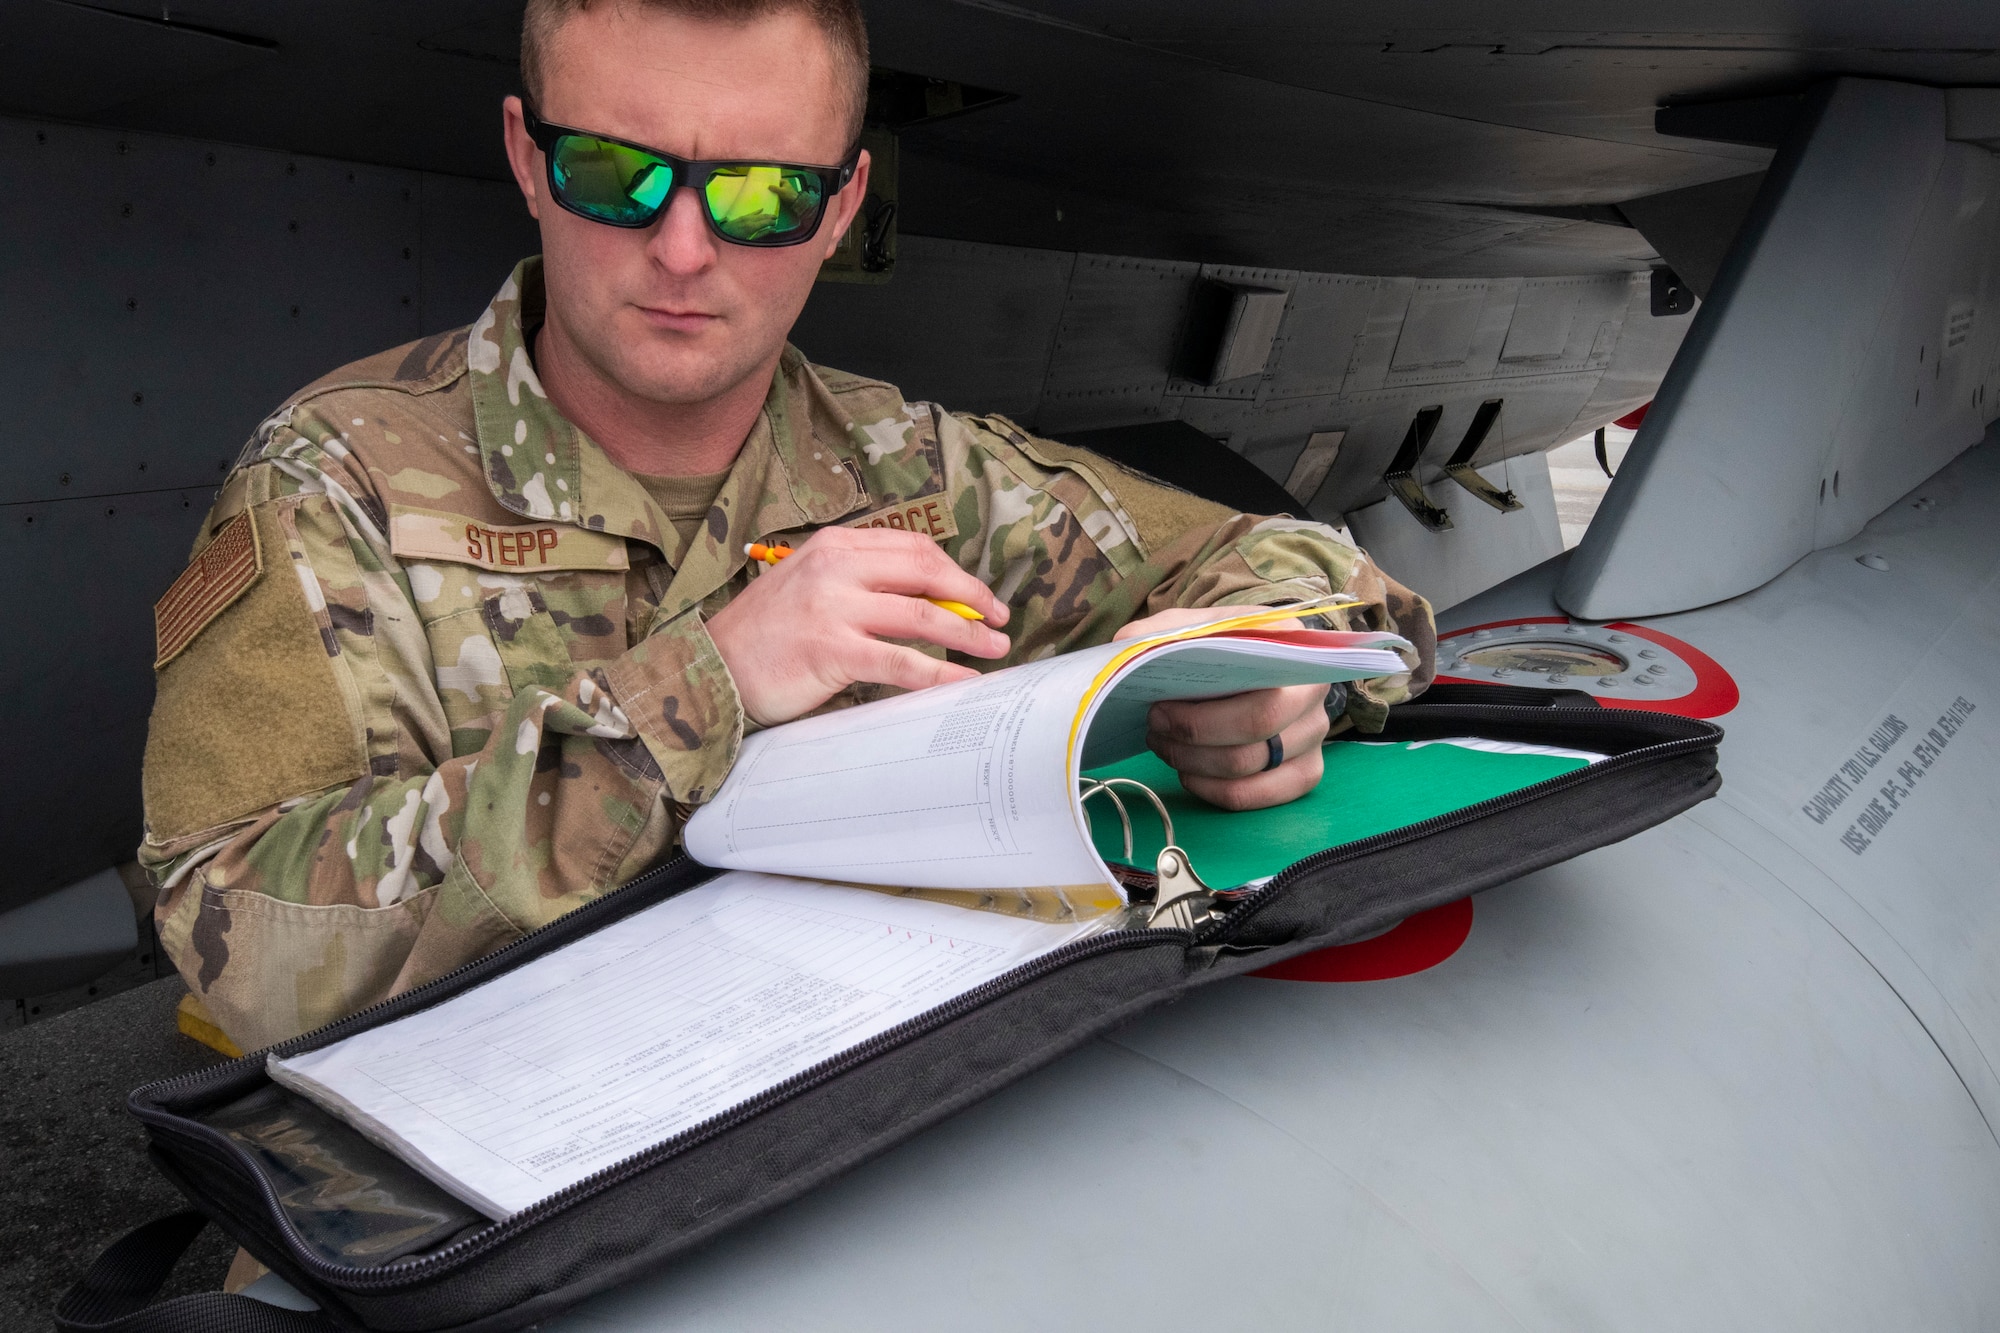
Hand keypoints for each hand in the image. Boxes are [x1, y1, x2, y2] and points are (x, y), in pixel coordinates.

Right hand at [707, 526, 1010, 725]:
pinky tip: (963, 680)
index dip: (956, 571)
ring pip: (922, 616)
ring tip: (995, 649)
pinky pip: (902, 661)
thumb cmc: (767, 634)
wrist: (712, 668)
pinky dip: (941, 672)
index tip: (980, 595)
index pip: (913, 547)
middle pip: (927, 573)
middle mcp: (836, 568)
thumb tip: (933, 602)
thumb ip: (863, 583)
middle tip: (1000, 619)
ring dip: (969, 634)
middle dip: (973, 597)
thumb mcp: (811, 585)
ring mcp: (834, 608)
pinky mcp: (833, 651)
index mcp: (835, 545)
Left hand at [1114, 607, 1329, 810]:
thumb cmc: (1224, 645)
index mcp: (1295, 650)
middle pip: (1256, 733)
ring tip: (1164, 745)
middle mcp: (1313, 694)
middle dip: (1192, 737)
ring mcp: (1313, 737)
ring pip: (1250, 769)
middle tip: (1154, 727)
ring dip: (1194, 763)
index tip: (1158, 706)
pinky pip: (1256, 797)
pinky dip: (1213, 791)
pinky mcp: (1305, 771)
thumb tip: (1123, 646)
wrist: (1257, 661)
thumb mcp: (1195, 626)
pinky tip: (1189, 773)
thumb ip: (1162, 631)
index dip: (1202, 714)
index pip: (1258, 694)